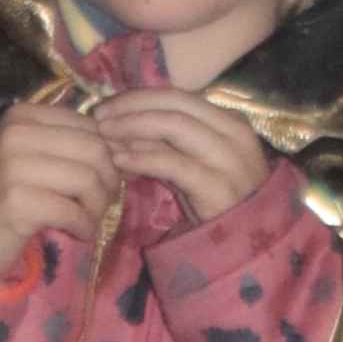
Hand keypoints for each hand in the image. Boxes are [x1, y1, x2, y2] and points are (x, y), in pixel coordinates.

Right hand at [0, 87, 114, 278]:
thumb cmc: (1, 193)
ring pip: (88, 180)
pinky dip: (85, 226)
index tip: (105, 180)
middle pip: (95, 150)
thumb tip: (123, 148)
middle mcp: (16, 134)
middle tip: (102, 203)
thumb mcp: (29, 155)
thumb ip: (67, 145)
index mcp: (23, 115)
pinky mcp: (16, 203)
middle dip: (109, 181)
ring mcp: (13, 167)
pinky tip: (78, 232)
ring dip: (98, 206)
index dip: (109, 154)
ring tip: (88, 219)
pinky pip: (73, 212)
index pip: (90, 126)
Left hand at [89, 83, 271, 226]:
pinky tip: (120, 160)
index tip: (107, 105)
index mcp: (230, 122)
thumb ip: (167, 142)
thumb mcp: (193, 164)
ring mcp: (230, 159)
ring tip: (105, 134)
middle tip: (99, 116)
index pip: (178, 96)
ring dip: (133, 126)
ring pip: (174, 126)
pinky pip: (173, 163)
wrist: (243, 245)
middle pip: (175, 104)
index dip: (139, 97)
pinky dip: (142, 158)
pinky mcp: (217, 186)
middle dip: (132, 106)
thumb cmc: (215, 203)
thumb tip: (120, 122)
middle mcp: (234, 133)